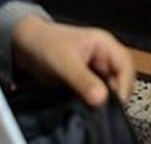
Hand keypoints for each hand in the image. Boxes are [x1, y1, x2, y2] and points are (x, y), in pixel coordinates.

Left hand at [12, 17, 134, 105]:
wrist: (26, 44)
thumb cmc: (44, 43)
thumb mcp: (64, 62)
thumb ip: (83, 80)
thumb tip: (101, 98)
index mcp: (104, 43)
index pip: (125, 64)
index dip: (124, 83)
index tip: (116, 101)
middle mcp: (103, 55)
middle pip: (121, 76)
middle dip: (116, 92)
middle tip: (105, 107)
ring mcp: (95, 67)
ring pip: (110, 86)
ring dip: (105, 97)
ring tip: (95, 106)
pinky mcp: (87, 78)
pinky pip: (98, 91)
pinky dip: (96, 99)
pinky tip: (88, 104)